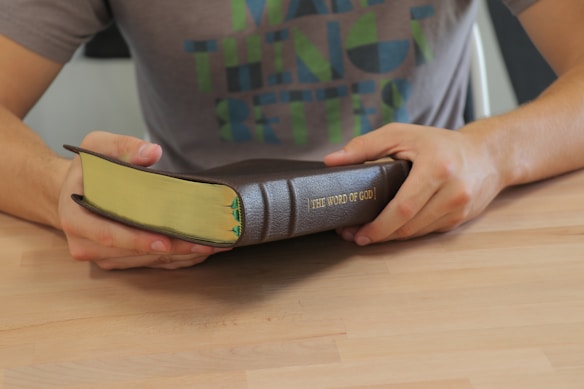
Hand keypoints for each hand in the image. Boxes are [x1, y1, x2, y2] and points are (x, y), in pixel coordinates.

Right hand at [58, 131, 229, 269]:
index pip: (108, 234)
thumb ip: (123, 147)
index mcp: (76, 218)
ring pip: (149, 262)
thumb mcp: (96, 148)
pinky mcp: (120, 261)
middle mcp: (87, 244)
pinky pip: (153, 265)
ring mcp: (104, 257)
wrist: (73, 191)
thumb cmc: (87, 170)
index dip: (138, 240)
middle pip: (136, 253)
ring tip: (215, 244)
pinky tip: (203, 250)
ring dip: (182, 255)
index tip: (165, 242)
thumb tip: (152, 152)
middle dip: (175, 249)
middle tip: (209, 242)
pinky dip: (179, 259)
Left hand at [324, 123, 503, 244]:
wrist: (488, 155)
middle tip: (354, 235)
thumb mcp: (401, 134)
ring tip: (367, 232)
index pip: (403, 207)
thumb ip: (364, 146)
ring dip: (391, 237)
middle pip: (408, 226)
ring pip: (416, 233)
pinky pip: (426, 232)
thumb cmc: (440, 143)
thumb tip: (332, 160)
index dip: (378, 225)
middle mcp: (453, 191)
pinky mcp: (460, 220)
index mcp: (437, 168)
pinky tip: (391, 228)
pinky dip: (407, 232)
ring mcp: (459, 209)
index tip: (358, 232)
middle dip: (378, 234)